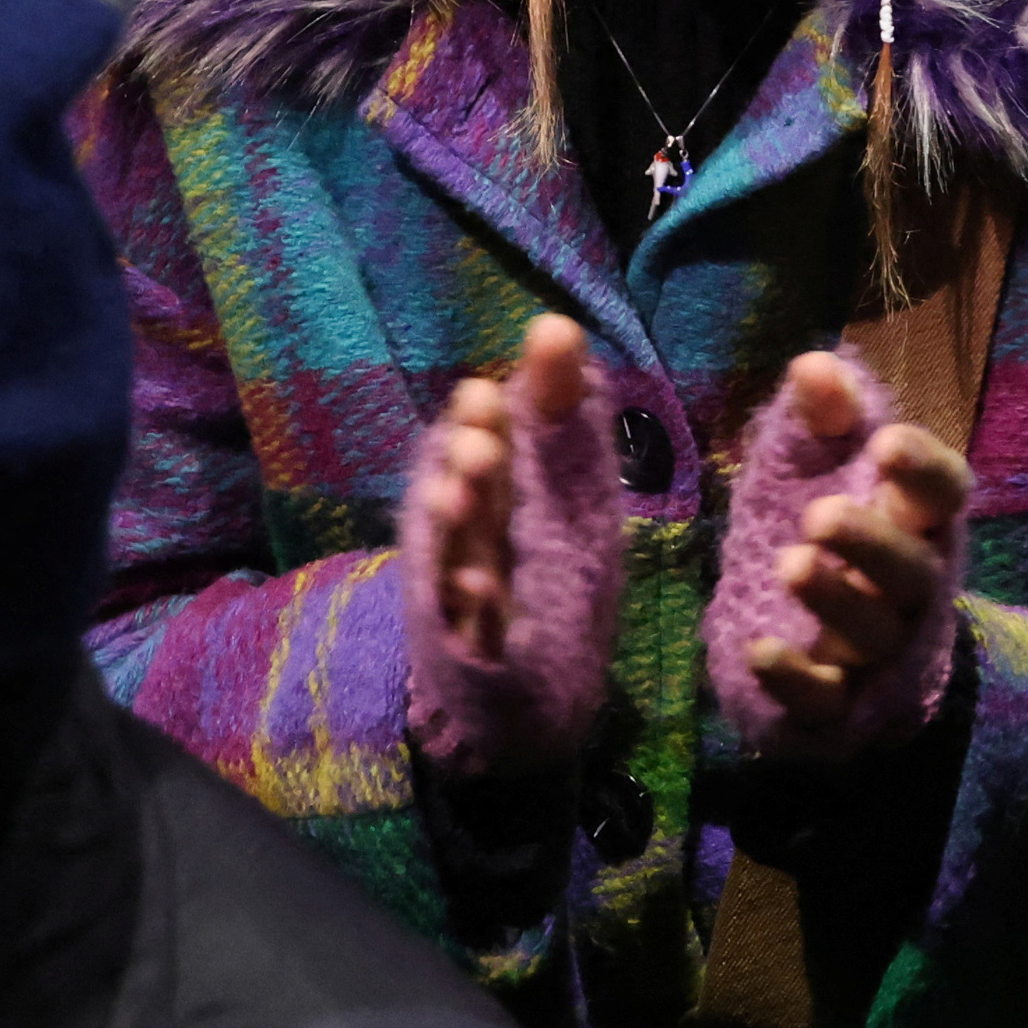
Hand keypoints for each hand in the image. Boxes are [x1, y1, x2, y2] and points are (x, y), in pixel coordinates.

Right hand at [399, 314, 626, 777]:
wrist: (521, 703)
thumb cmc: (546, 582)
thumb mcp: (570, 497)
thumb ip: (562, 416)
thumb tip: (557, 324)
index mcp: (509, 489)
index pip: (497, 439)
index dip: (490, 413)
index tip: (487, 387)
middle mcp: (477, 530)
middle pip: (469, 484)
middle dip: (470, 452)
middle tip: (477, 423)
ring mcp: (463, 588)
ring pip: (457, 546)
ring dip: (460, 517)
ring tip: (460, 489)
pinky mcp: (465, 647)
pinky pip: (469, 627)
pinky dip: (473, 609)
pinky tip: (479, 591)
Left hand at [708, 349, 972, 758]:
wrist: (852, 655)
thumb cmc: (838, 537)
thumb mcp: (823, 469)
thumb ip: (826, 421)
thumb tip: (814, 365)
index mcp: (920, 525)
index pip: (945, 495)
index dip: (925, 470)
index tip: (888, 442)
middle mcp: (912, 592)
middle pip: (912, 572)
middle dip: (872, 543)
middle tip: (819, 516)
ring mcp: (880, 654)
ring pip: (873, 633)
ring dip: (836, 602)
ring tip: (792, 564)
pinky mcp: (840, 704)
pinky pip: (826, 699)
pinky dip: (796, 680)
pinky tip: (758, 651)